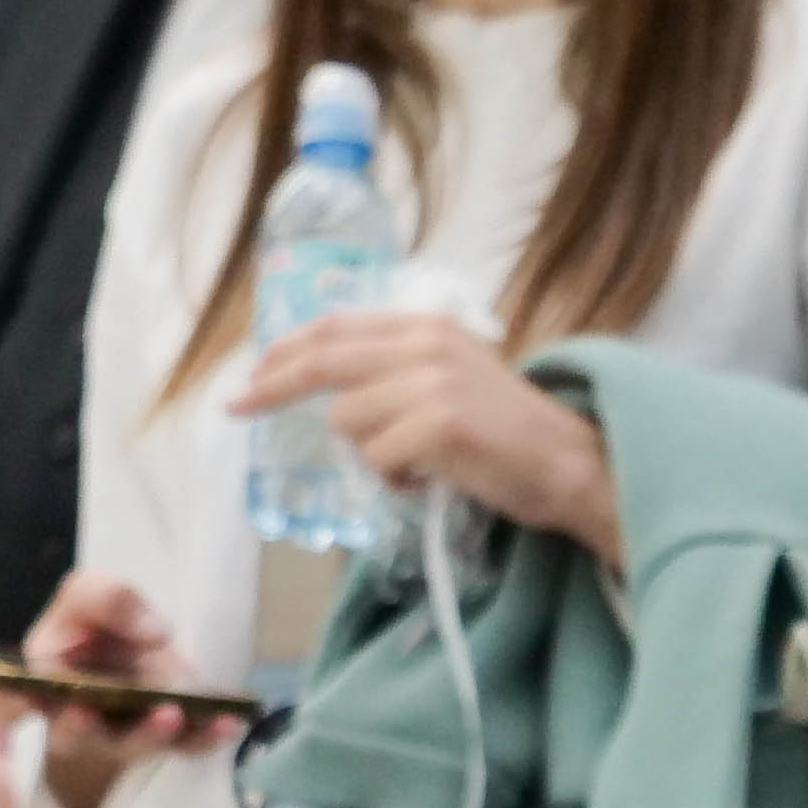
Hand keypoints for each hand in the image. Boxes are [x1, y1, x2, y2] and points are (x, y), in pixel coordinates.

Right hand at [19, 571, 242, 807]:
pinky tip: (229, 722)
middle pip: (71, 734)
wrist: (129, 648)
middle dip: (81, 728)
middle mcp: (71, 719)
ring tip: (171, 715)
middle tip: (88, 714)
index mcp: (39, 682)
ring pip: (127, 746)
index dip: (14, 704)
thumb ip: (108, 598)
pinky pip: (182, 747)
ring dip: (148, 735)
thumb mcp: (88, 595)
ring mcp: (117, 738)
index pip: (12, 702)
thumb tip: (153, 631)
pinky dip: (205, 738)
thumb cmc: (94, 624)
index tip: (23, 697)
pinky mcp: (161, 741)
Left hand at [235, 312, 618, 563]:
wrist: (568, 462)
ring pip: (347, 422)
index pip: (335, 328)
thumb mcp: (452, 377)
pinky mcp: (438, 424)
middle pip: (322, 361)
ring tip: (414, 465)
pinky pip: (377, 458)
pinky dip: (394, 480)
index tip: (253, 375)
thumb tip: (330, 392)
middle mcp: (425, 344)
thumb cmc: (508, 433)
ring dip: (369, 454)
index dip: (284, 349)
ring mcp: (431, 382)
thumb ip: (397, 370)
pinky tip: (428, 480)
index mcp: (427, 327)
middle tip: (238, 407)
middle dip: (272, 385)